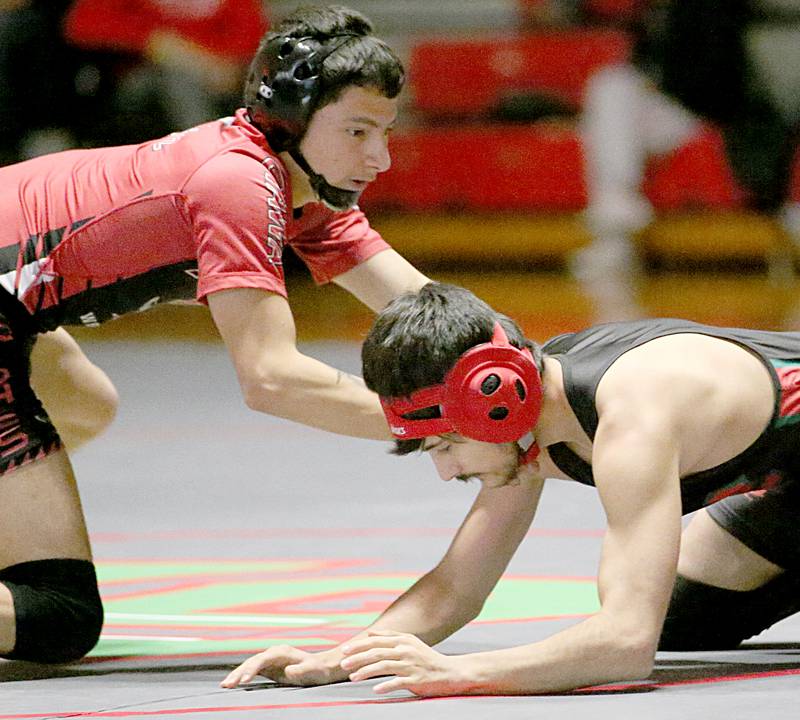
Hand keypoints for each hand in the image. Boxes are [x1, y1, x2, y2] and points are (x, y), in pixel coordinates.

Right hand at [220, 645, 344, 688]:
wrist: (321, 668)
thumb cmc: (317, 669)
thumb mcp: (311, 670)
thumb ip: (300, 670)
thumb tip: (287, 671)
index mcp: (282, 651)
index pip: (262, 659)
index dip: (252, 669)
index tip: (244, 680)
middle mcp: (273, 653)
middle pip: (252, 661)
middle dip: (239, 672)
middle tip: (228, 684)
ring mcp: (270, 659)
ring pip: (249, 666)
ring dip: (237, 675)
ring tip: (224, 685)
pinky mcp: (268, 667)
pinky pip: (252, 671)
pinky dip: (241, 676)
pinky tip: (231, 683)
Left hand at [340, 630, 471, 696]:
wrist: (450, 672)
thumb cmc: (426, 658)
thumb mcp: (410, 643)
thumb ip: (390, 637)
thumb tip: (370, 634)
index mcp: (403, 640)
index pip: (376, 641)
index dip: (359, 645)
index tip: (344, 651)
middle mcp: (406, 650)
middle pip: (377, 652)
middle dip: (358, 658)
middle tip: (343, 664)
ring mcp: (411, 665)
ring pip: (384, 666)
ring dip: (366, 672)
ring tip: (353, 677)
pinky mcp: (417, 679)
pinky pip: (398, 682)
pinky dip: (386, 685)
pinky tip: (375, 689)